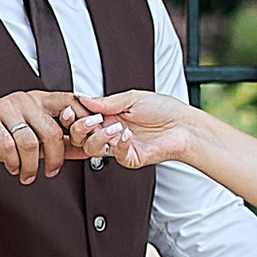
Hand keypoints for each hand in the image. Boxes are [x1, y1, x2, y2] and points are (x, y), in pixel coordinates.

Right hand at [0, 90, 116, 183]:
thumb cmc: (2, 135)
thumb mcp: (33, 138)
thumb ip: (58, 142)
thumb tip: (85, 150)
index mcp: (39, 100)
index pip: (68, 102)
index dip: (82, 119)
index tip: (89, 139)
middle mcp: (24, 100)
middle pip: (51, 130)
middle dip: (54, 157)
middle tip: (52, 171)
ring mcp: (5, 108)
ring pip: (29, 141)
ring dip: (31, 165)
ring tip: (27, 175)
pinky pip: (8, 145)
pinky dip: (13, 162)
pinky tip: (13, 167)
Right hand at [63, 87, 217, 174]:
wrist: (184, 125)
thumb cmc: (163, 109)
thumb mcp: (132, 98)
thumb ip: (107, 101)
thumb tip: (83, 98)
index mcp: (107, 116)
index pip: (80, 119)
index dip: (73, 116)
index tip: (71, 110)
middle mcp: (109, 132)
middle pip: (79, 137)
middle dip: (80, 128)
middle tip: (92, 119)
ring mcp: (118, 146)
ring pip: (92, 149)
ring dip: (99, 136)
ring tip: (116, 126)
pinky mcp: (130, 158)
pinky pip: (117, 156)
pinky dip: (120, 144)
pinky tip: (128, 134)